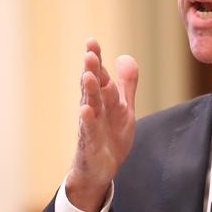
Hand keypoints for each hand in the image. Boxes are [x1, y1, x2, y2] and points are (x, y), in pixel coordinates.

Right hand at [66, 38, 138, 211]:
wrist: (100, 170)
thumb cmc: (109, 136)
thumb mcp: (123, 108)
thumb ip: (126, 84)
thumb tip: (125, 57)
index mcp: (103, 99)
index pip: (99, 75)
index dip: (95, 59)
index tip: (91, 41)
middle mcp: (94, 109)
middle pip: (92, 87)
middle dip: (91, 69)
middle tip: (89, 53)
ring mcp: (90, 126)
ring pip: (90, 105)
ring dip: (88, 90)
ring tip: (88, 75)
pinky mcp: (90, 144)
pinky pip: (88, 131)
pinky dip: (87, 120)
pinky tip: (85, 110)